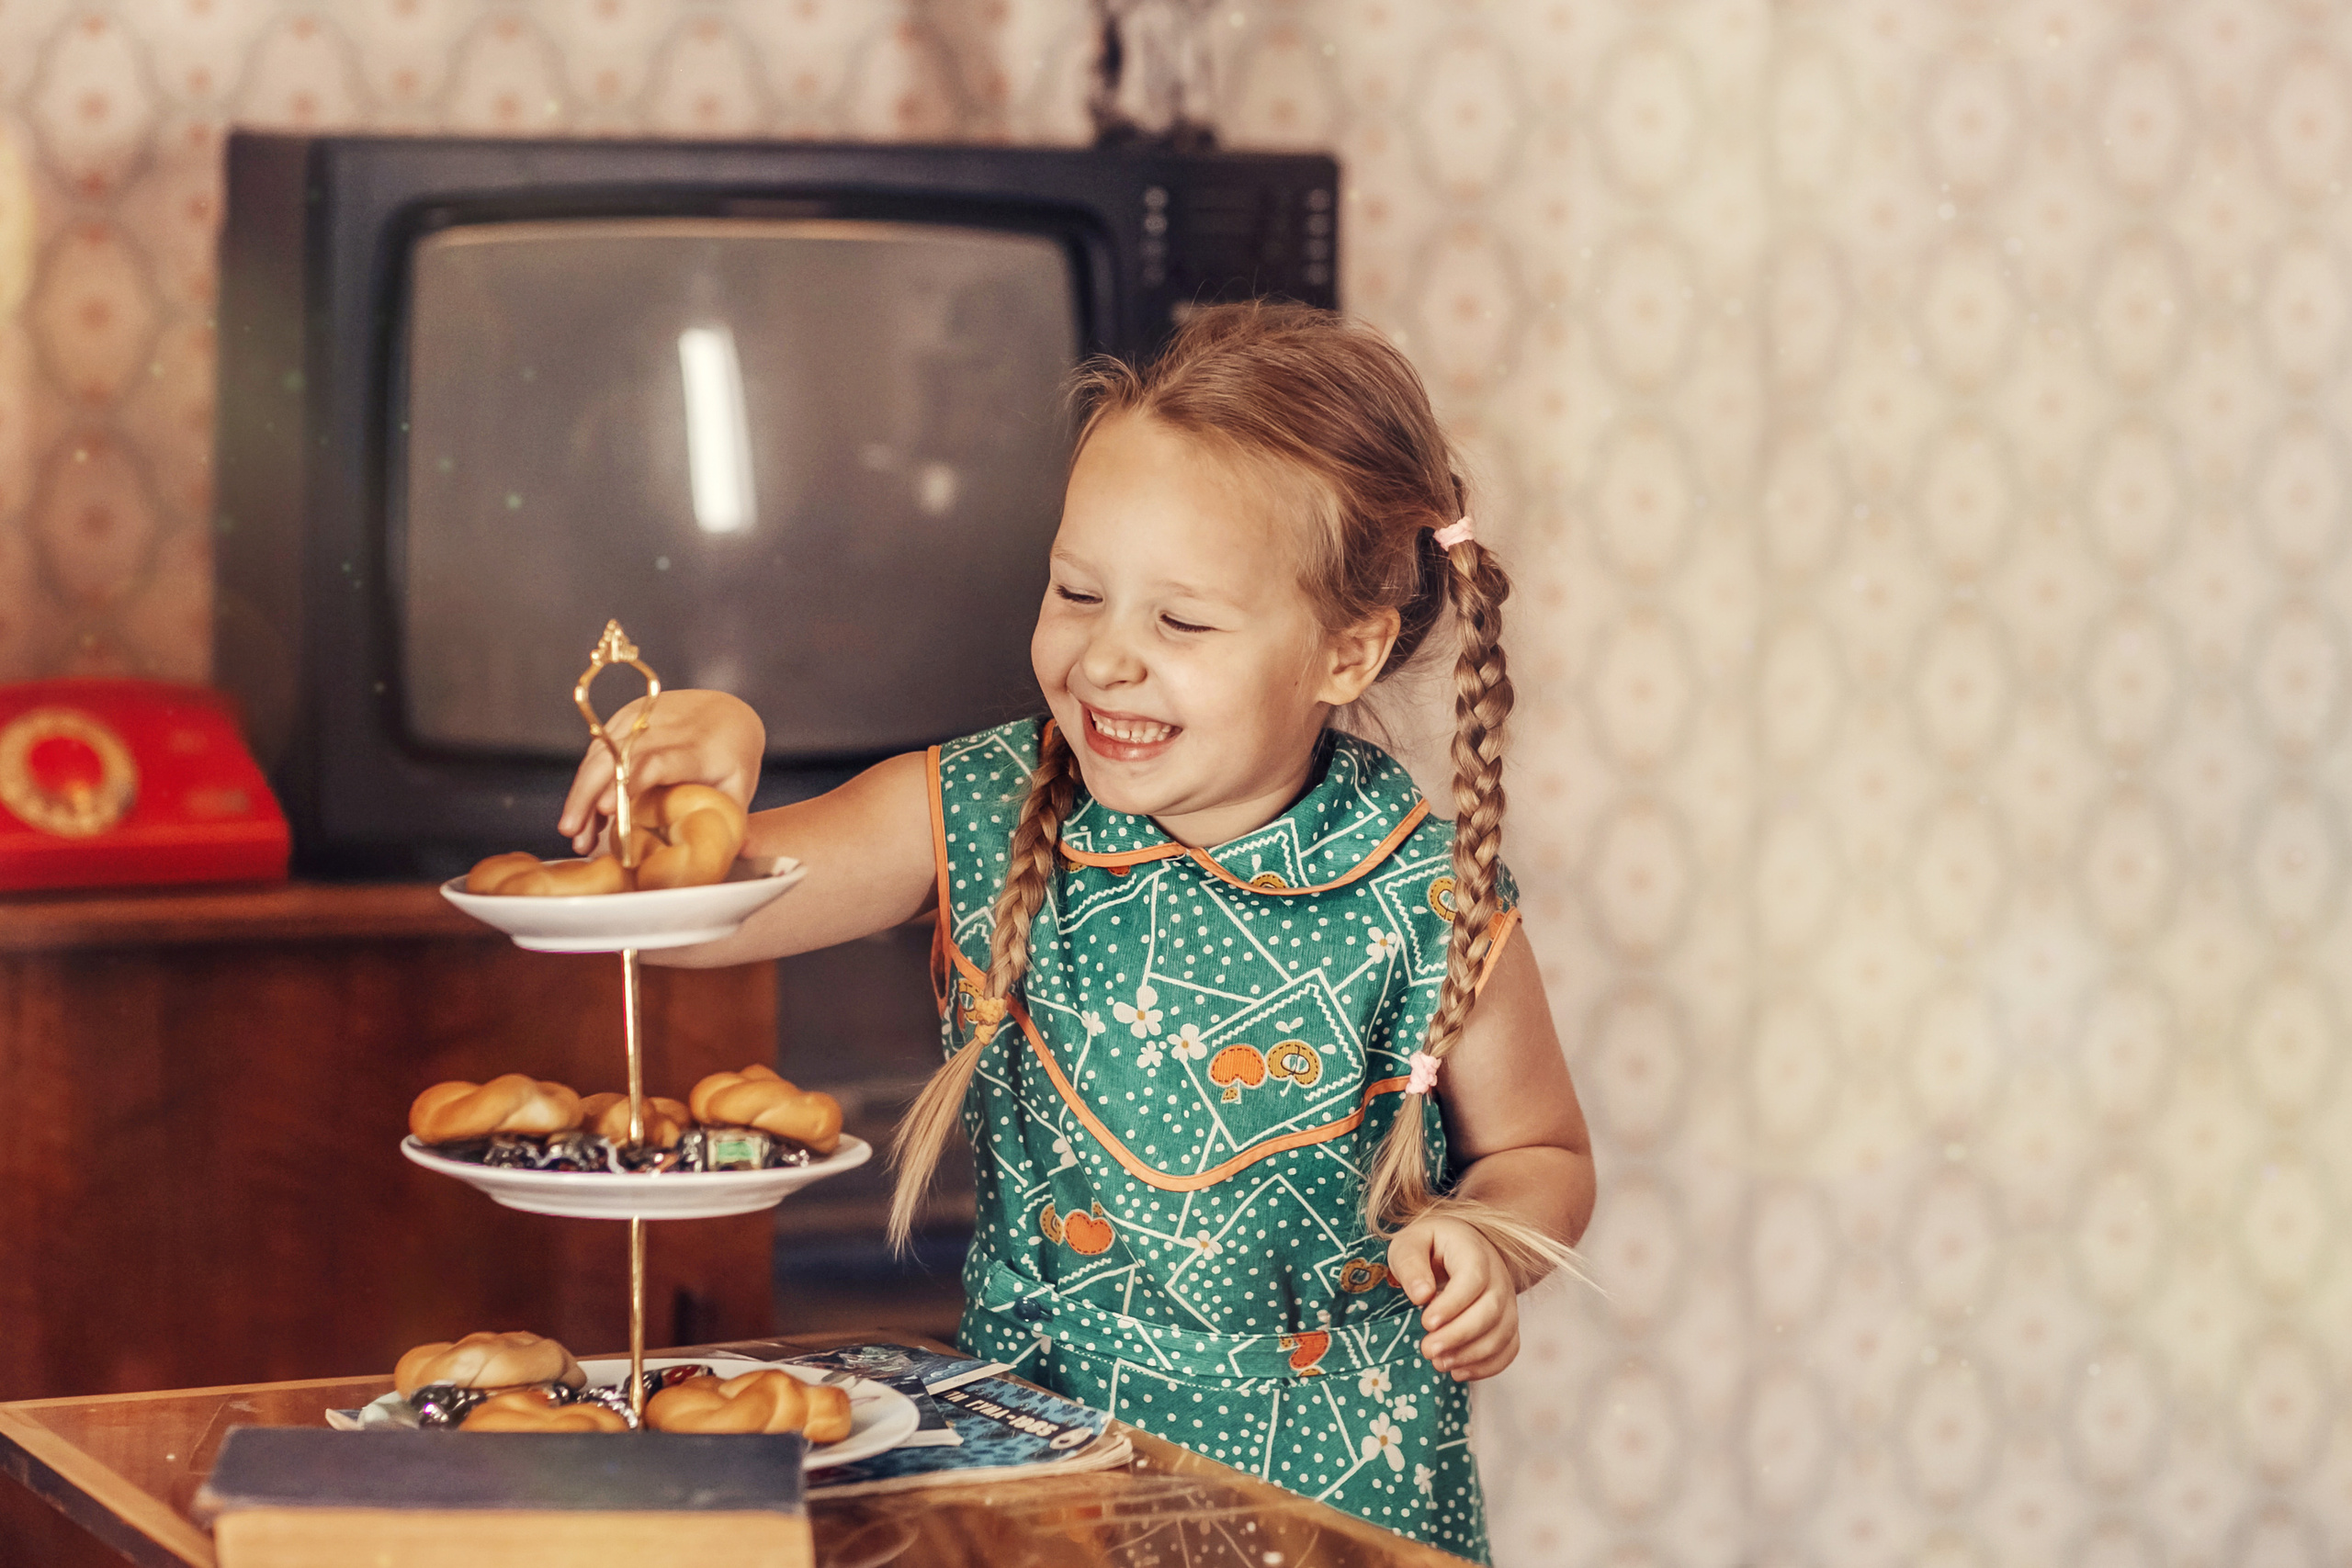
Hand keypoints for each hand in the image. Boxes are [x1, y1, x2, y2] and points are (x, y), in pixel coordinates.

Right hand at [556, 690, 765, 855]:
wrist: (728, 715)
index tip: (605, 810)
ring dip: (581, 792)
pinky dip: (587, 782)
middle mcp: (668, 725)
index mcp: (700, 746)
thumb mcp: (738, 792)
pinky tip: (583, 814)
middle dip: (588, 792)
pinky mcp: (626, 718)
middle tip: (572, 831)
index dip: (628, 783)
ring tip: (574, 833)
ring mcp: (643, 717)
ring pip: (601, 752)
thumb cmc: (733, 763)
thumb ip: (727, 825)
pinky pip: (598, 750)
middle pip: (618, 754)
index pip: (658, 761)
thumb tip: (719, 862)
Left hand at [1386, 1215, 1518, 1381]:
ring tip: (1437, 1363)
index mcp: (1473, 1251)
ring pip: (1502, 1333)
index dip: (1453, 1304)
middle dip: (1459, 1335)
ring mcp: (1508, 1300)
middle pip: (1491, 1310)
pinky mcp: (1508, 1322)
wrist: (1459, 1247)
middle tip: (1427, 1350)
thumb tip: (1421, 1295)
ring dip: (1471, 1354)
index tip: (1426, 1322)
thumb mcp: (1410, 1243)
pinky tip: (1458, 1372)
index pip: (1473, 1278)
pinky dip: (1487, 1366)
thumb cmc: (1429, 1246)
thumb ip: (1411, 1263)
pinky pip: (1509, 1348)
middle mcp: (1498, 1276)